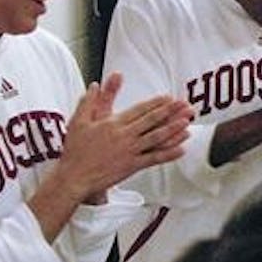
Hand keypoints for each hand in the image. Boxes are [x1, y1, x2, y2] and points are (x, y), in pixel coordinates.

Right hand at [56, 73, 194, 201]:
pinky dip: (168, 154)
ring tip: (187, 122)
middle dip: (170, 111)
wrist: (74, 177)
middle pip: (152, 121)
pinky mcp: (132, 166)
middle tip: (184, 105)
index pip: (139, 110)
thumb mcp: (78, 121)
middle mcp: (124, 136)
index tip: (168, 98)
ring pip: (156, 138)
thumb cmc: (75, 151)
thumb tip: (94, 85)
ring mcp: (130, 151)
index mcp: (113, 124)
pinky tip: (181, 149)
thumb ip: (89, 101)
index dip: (156, 103)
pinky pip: (154, 159)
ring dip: (173, 129)